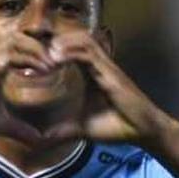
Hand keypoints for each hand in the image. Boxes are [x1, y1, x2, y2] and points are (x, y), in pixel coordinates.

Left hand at [42, 32, 167, 145]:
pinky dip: (71, 52)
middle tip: (37, 56)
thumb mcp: (83, 128)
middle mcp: (99, 65)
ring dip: (62, 44)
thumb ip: (64, 131)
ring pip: (83, 40)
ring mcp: (106, 67)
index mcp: (92, 73)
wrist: (142, 131)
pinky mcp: (109, 72)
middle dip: (56, 42)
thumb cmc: (117, 126)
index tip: (36, 63)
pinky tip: (56, 61)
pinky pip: (89, 53)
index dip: (54, 51)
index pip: (73, 50)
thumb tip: (45, 139)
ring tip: (46, 57)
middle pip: (77, 38)